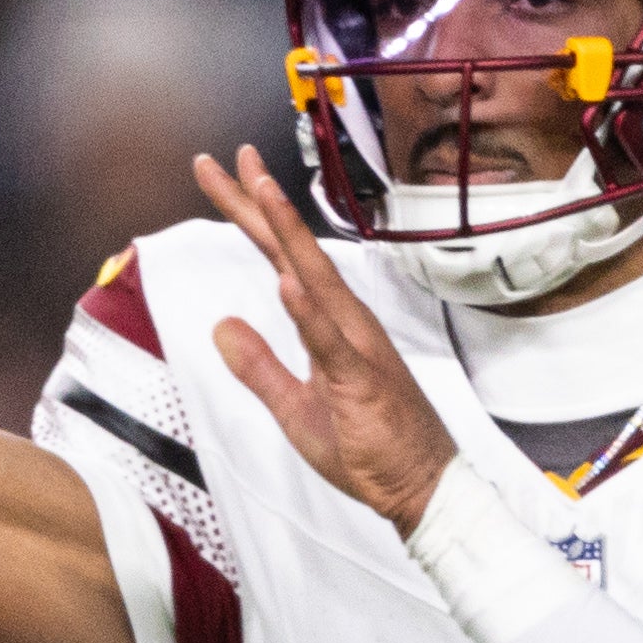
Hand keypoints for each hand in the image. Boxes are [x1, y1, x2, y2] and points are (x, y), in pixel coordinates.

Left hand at [194, 144, 460, 533]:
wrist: (422, 486)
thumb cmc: (367, 446)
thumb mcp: (293, 407)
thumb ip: (258, 365)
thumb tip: (221, 325)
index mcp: (327, 323)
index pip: (281, 258)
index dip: (253, 215)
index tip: (227, 173)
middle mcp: (344, 321)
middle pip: (293, 251)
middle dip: (261, 203)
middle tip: (232, 156)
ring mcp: (355, 346)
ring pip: (317, 279)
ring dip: (288, 234)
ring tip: (262, 192)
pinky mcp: (362, 380)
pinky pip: (332, 342)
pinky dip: (310, 312)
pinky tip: (287, 284)